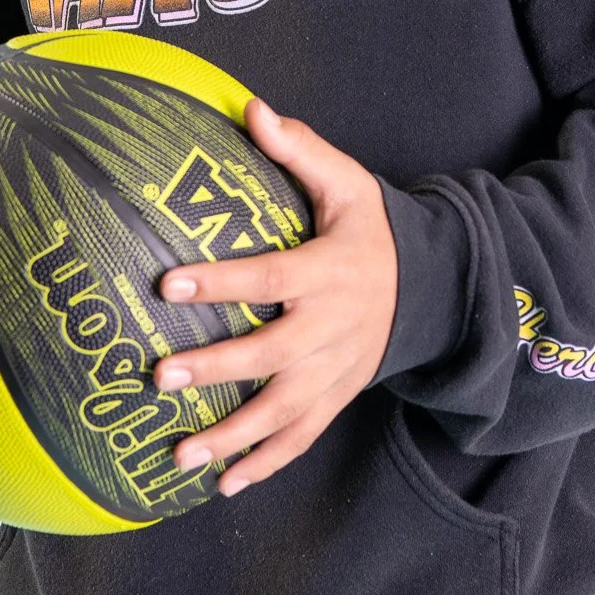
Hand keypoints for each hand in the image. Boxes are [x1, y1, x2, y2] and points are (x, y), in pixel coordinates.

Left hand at [154, 98, 397, 495]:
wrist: (433, 288)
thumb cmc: (373, 231)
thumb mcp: (349, 183)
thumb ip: (300, 151)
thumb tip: (251, 109)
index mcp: (329, 272)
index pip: (269, 278)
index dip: (220, 281)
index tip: (168, 283)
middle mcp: (332, 329)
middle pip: (269, 356)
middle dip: (215, 369)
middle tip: (160, 377)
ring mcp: (335, 371)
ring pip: (281, 411)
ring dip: (231, 437)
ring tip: (180, 454)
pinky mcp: (337, 398)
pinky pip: (300, 439)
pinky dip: (264, 464)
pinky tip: (222, 485)